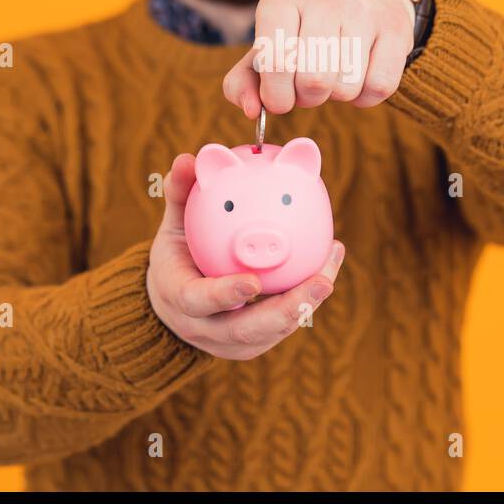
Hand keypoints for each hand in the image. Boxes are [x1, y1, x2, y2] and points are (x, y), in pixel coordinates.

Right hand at [146, 152, 345, 360]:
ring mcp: (232, 343)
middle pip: (248, 330)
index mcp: (180, 301)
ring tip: (330, 265)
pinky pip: (285, 323)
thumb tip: (187, 159)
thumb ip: (180, 197)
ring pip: (274, 330)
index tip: (252, 281)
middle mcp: (206, 329)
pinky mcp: (254, 344)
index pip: (199, 301)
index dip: (225, 294)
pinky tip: (328, 260)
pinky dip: (306, 296)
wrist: (174, 305)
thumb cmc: (177, 256)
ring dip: (307, 301)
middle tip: (321, 282)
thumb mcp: (172, 228)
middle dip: (287, 311)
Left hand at [222, 0, 415, 117]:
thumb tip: (252, 110)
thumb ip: (244, 82)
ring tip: (335, 75)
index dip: (277, 96)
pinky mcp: (395, 27)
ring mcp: (362, 8)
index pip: (276, 64)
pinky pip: (378, 88)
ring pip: (346, 87)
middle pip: (313, 80)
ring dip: (338, 96)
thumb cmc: (306, 32)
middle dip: (308, 99)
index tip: (281, 97)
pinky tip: (360, 77)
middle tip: (310, 88)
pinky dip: (366, 98)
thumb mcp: (269, 48)